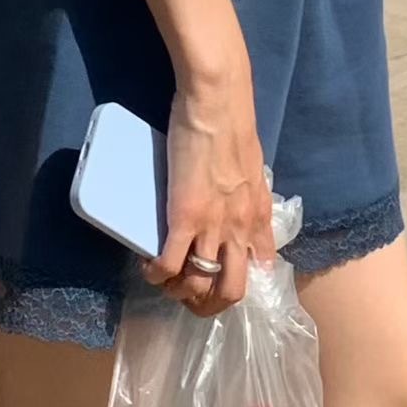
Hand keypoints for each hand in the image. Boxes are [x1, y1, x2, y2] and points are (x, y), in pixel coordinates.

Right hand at [145, 72, 276, 320]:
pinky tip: (148, 268)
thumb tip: (241, 204)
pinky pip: (170, 265)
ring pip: (199, 285)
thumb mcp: (252, 168)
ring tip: (164, 280)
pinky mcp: (184, 217)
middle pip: (231, 291)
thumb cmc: (232, 125)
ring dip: (178, 292)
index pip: (259, 270)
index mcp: (257, 216)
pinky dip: (156, 275)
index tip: (217, 280)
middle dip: (208, 305)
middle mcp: (239, 229)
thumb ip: (249, 192)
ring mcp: (212, 226)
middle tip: (187, 294)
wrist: (218, 102)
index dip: (237, 283)